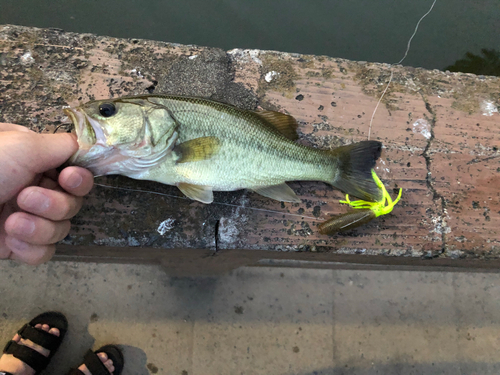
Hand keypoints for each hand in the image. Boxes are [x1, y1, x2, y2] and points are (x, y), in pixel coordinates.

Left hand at [0, 123, 93, 264]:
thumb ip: (62, 145)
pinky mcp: (16, 245)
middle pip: (73, 203)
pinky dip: (31, 247)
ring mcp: (26, 218)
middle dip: (54, 204)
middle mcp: (33, 188)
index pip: (76, 173)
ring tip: (11, 222)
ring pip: (61, 229)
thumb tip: (87, 147)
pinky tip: (11, 239)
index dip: (79, 179)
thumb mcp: (22, 145)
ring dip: (40, 227)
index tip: (69, 179)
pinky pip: (45, 252)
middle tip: (25, 198)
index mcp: (34, 162)